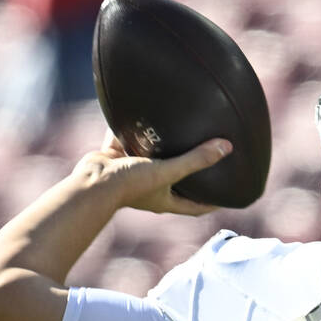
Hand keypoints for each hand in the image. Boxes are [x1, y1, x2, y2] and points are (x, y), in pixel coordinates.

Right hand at [70, 130, 231, 214]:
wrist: (91, 180)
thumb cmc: (129, 184)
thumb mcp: (168, 171)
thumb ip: (196, 160)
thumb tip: (226, 147)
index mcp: (165, 199)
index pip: (196, 207)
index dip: (213, 203)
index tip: (229, 195)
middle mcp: (151, 188)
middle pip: (177, 182)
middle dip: (191, 172)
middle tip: (208, 157)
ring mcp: (133, 173)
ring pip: (153, 159)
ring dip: (164, 148)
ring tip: (179, 131)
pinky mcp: (117, 158)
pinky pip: (129, 141)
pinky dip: (136, 130)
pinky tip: (145, 114)